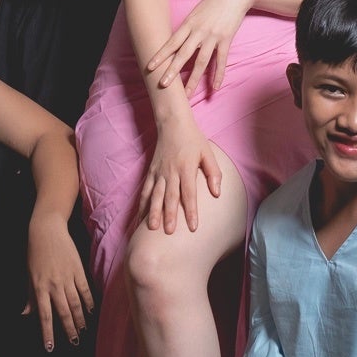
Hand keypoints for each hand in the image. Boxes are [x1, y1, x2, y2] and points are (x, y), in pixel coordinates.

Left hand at [24, 214, 94, 349]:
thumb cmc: (35, 253)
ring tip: (84, 331)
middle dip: (69, 329)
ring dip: (80, 319)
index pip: (44, 315)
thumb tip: (26, 314)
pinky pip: (85, 289)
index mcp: (39, 287)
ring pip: (76, 303)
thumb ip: (30, 296)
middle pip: (63, 312)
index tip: (50, 347)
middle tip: (74, 343)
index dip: (48, 332)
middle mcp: (54, 285)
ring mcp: (68, 277)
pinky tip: (92, 311)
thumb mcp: (28, 275)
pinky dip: (89, 301)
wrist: (47, 231)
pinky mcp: (78, 269)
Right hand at [137, 118, 221, 232]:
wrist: (172, 124)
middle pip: (170, 196)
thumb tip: (217, 193)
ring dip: (153, 211)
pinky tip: (139, 218)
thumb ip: (213, 172)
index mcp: (186, 168)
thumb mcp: (208, 153)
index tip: (193, 227)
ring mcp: (158, 172)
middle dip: (169, 215)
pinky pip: (145, 190)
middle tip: (169, 232)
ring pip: (154, 195)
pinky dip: (142, 204)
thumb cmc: (193, 140)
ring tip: (152, 228)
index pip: (189, 193)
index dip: (191, 210)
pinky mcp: (150, 172)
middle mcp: (171, 172)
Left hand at [146, 0, 253, 96]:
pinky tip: (215, 87)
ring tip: (186, 93)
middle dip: (172, 70)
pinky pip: (221, 60)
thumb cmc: (214, 0)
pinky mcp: (226, 39)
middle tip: (162, 84)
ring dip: (193, 79)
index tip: (150, 66)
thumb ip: (188, 27)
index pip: (172, 42)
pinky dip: (218, 74)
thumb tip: (179, 42)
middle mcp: (199, 31)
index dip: (160, 55)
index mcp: (189, 23)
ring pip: (201, 61)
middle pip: (183, 54)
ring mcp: (213, 36)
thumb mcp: (197, 11)